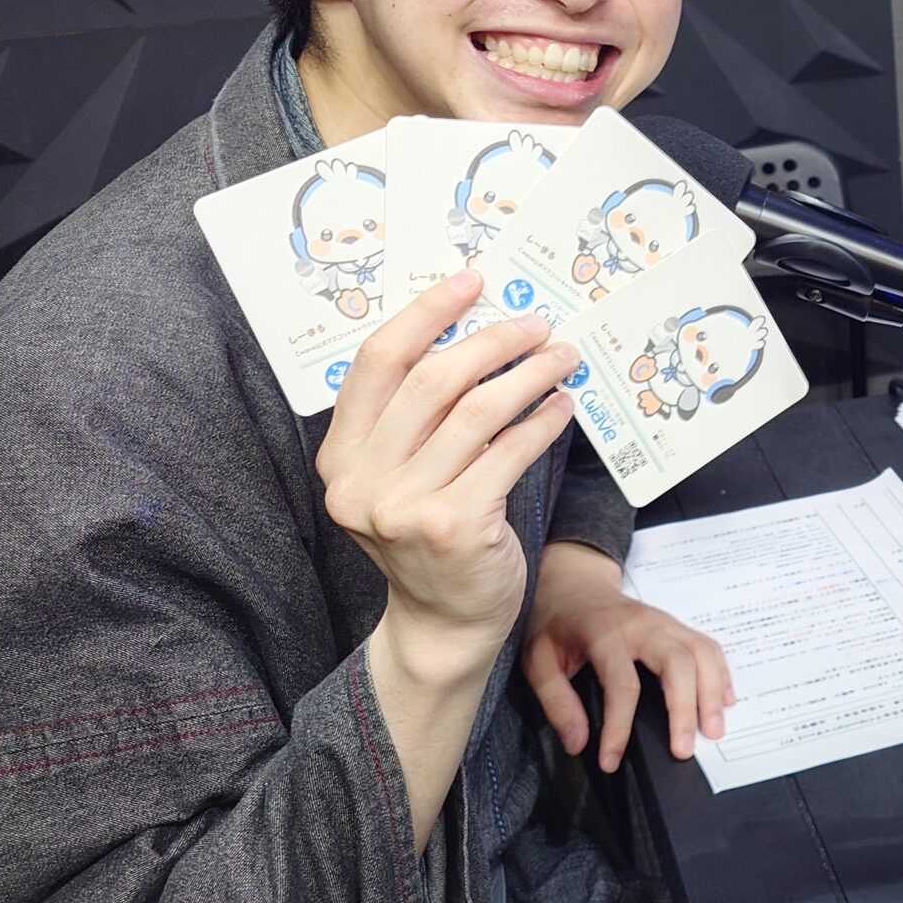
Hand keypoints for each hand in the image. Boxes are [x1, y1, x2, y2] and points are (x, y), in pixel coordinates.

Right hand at [319, 268, 576, 664]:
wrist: (444, 621)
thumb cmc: (432, 534)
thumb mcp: (400, 475)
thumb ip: (415, 418)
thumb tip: (475, 333)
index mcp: (340, 456)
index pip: (377, 361)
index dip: (426, 313)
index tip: (471, 282)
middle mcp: (361, 481)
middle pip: (433, 379)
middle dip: (492, 342)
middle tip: (535, 326)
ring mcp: (403, 507)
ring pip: (477, 411)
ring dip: (529, 376)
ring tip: (561, 358)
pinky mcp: (453, 525)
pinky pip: (509, 452)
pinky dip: (542, 422)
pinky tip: (562, 407)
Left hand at [522, 541, 734, 766]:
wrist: (573, 584)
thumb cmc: (556, 624)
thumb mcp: (538, 661)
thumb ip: (557, 702)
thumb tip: (578, 743)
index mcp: (604, 633)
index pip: (622, 684)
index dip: (618, 728)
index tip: (610, 761)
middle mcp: (643, 624)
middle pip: (678, 664)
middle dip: (684, 710)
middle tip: (683, 750)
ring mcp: (666, 622)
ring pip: (702, 653)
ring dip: (711, 693)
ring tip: (713, 731)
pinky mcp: (677, 626)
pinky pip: (709, 647)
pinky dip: (721, 675)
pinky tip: (724, 702)